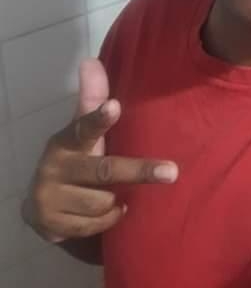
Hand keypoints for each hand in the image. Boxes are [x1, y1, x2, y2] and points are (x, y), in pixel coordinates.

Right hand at [22, 58, 177, 242]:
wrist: (42, 206)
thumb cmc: (76, 160)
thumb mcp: (82, 133)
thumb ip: (92, 101)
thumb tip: (91, 61)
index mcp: (65, 141)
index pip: (83, 127)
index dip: (99, 118)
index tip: (115, 106)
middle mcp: (54, 167)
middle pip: (104, 170)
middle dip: (139, 171)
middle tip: (172, 172)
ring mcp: (49, 197)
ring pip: (101, 201)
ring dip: (116, 202)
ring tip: (118, 196)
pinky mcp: (50, 225)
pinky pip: (94, 225)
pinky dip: (108, 220)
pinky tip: (112, 211)